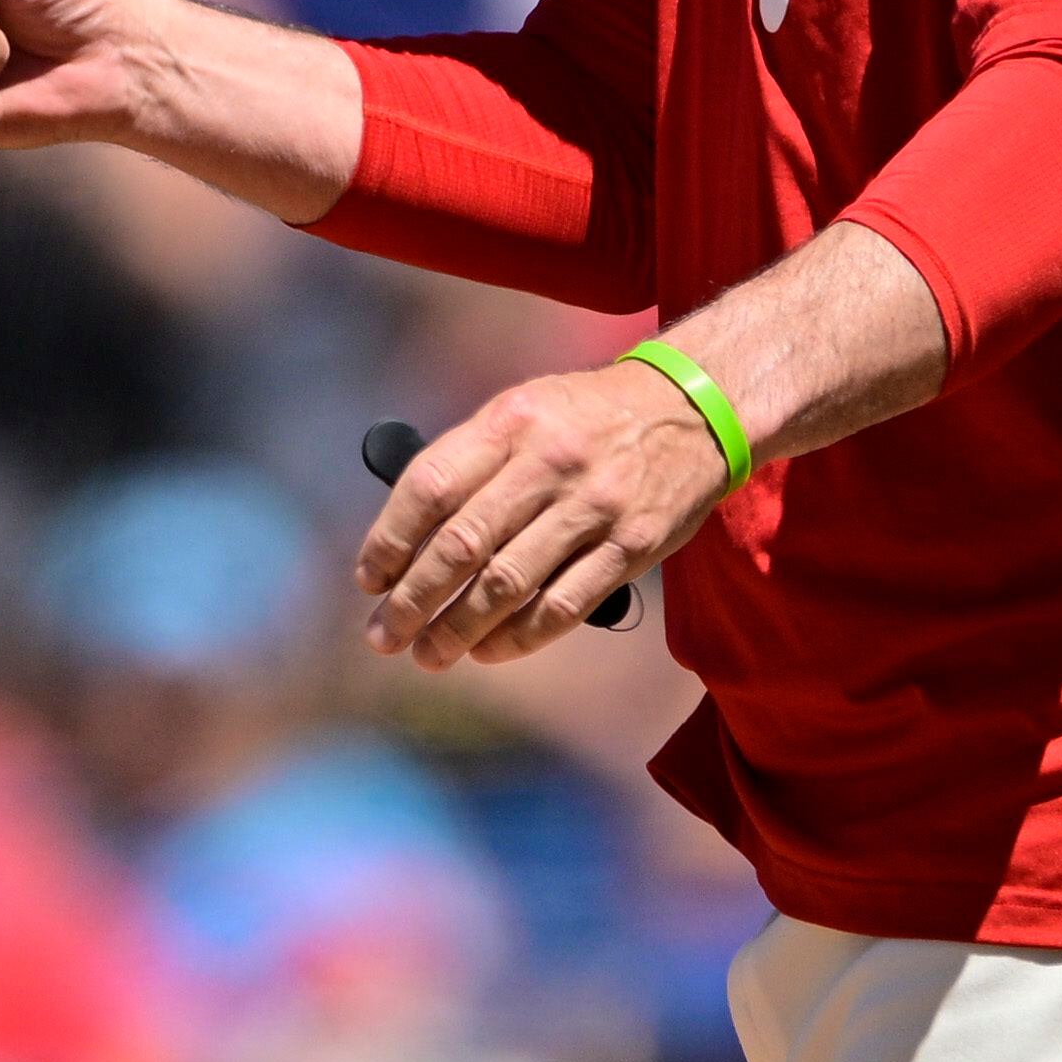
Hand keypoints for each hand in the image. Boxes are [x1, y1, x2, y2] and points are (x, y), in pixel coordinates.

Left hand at [357, 354, 729, 669]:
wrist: (692, 409)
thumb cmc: (585, 418)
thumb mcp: (525, 410)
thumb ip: (471, 461)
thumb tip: (404, 536)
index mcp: (511, 421)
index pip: (430, 486)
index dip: (390, 539)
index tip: (368, 579)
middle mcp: (549, 462)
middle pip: (462, 545)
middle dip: (412, 599)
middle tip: (383, 635)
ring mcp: (593, 507)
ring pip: (507, 585)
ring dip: (457, 629)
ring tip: (427, 653)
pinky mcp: (631, 547)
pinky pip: (563, 606)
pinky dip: (518, 637)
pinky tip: (487, 650)